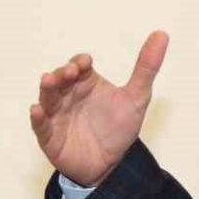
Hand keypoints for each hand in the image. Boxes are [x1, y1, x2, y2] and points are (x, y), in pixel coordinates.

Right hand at [29, 31, 168, 186]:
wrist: (110, 164)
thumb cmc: (118, 128)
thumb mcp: (137, 97)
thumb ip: (147, 67)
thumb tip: (162, 34)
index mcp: (86, 83)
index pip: (78, 66)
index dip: (79, 62)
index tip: (86, 63)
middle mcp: (68, 95)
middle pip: (60, 78)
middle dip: (62, 72)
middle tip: (69, 72)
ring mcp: (57, 114)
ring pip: (48, 97)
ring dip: (47, 88)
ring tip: (48, 80)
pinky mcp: (50, 136)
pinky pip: (40, 125)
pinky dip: (37, 118)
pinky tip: (37, 110)